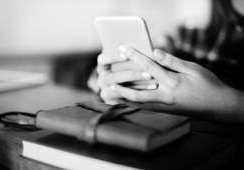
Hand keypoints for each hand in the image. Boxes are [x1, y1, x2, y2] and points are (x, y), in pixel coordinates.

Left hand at [98, 45, 241, 121]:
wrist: (217, 106)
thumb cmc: (207, 85)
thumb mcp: (193, 69)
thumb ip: (172, 61)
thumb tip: (155, 52)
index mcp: (172, 82)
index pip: (149, 67)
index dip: (135, 56)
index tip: (124, 48)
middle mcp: (165, 96)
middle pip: (136, 92)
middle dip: (120, 85)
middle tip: (107, 80)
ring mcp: (164, 106)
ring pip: (138, 104)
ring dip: (122, 99)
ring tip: (109, 93)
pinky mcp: (165, 111)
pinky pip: (144, 108)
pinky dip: (132, 105)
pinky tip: (124, 101)